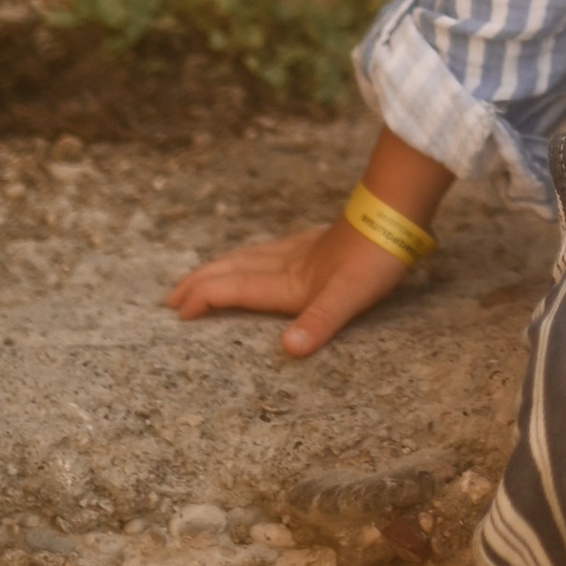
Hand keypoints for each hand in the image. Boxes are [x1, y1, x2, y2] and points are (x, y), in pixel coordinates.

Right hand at [164, 216, 410, 359]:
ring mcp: (299, 251)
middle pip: (231, 270)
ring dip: (217, 269)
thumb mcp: (351, 296)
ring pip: (245, 257)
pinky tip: (253, 259)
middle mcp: (286, 264)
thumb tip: (288, 349)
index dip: (204, 298)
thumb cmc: (375, 258)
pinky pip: (264, 252)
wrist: (396, 215)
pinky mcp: (314, 243)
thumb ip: (319, 322)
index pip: (233, 288)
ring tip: (199, 278)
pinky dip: (244, 259)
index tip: (178, 314)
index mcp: (288, 282)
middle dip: (198, 283)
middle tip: (170, 297)